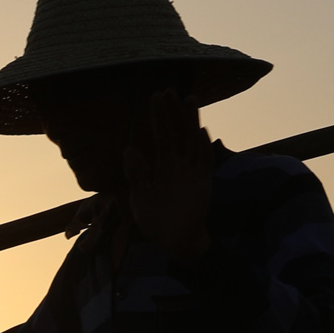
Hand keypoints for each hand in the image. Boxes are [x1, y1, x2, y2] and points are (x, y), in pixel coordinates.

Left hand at [118, 86, 214, 260]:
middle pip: (177, 132)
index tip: (156, 96)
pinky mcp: (203, 183)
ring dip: (191, 121)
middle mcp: (179, 164)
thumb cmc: (156, 221)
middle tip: (169, 90)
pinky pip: (204, 162)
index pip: (162, 134)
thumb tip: (130, 149)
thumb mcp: (139, 196)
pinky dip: (202, 147)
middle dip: (173, 111)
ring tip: (189, 99)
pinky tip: (200, 131)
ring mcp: (192, 171)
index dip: (159, 116)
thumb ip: (137, 174)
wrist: (174, 243)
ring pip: (192, 140)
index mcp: (163, 165)